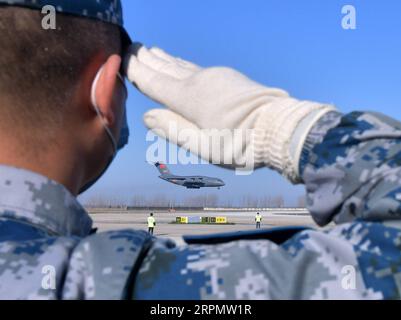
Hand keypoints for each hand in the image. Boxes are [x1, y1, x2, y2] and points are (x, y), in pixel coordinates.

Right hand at [125, 44, 334, 181]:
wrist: (279, 128)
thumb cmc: (240, 144)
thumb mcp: (202, 145)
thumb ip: (173, 129)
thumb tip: (147, 115)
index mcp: (189, 98)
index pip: (155, 81)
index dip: (137, 70)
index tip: (123, 58)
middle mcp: (199, 81)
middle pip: (167, 67)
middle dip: (148, 58)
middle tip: (133, 45)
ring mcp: (216, 76)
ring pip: (182, 64)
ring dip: (165, 58)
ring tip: (152, 50)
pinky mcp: (228, 77)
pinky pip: (196, 67)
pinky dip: (183, 64)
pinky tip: (181, 64)